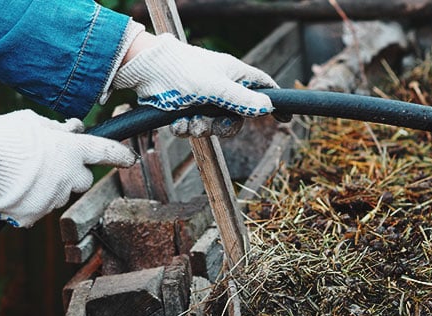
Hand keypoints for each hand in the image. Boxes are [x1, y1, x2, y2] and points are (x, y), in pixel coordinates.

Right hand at [0, 110, 136, 226]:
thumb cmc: (2, 138)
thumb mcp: (31, 121)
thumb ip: (56, 129)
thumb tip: (70, 129)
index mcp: (72, 150)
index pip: (105, 151)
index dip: (120, 155)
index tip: (130, 158)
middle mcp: (68, 177)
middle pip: (82, 180)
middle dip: (72, 174)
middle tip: (51, 164)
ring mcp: (52, 199)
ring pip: (58, 194)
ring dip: (48, 187)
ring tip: (22, 175)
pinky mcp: (33, 217)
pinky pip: (37, 209)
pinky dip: (28, 202)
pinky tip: (12, 190)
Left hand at [112, 33, 278, 136]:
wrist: (145, 71)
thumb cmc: (183, 71)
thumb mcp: (216, 88)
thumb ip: (242, 99)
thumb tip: (268, 107)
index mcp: (234, 75)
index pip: (262, 87)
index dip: (273, 102)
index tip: (285, 118)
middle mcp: (221, 87)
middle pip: (235, 117)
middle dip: (221, 127)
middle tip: (209, 126)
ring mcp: (203, 98)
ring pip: (212, 125)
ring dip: (200, 128)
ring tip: (187, 122)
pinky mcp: (184, 107)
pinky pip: (192, 125)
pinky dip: (185, 128)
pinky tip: (176, 123)